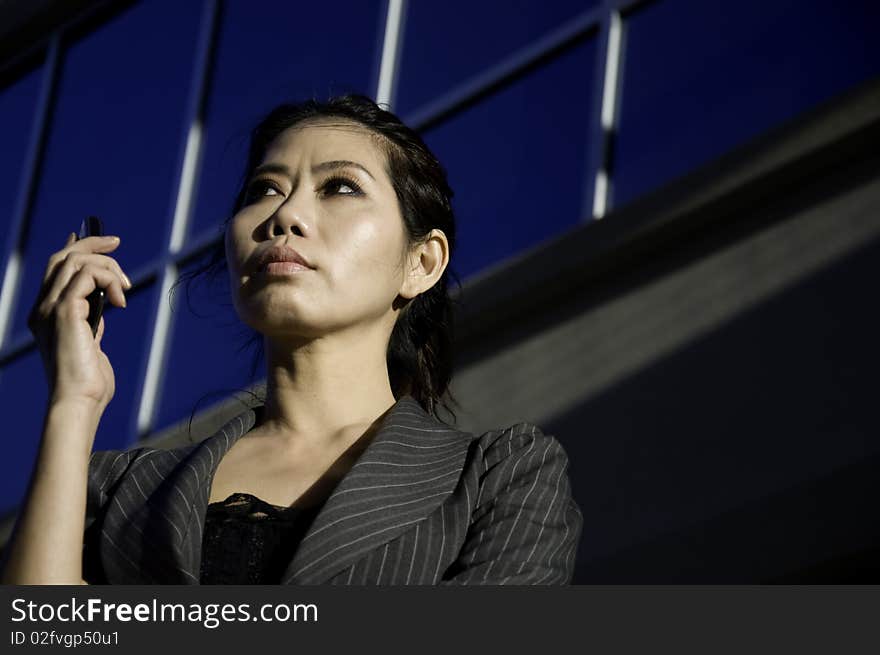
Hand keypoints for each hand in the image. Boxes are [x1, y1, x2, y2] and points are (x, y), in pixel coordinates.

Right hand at [27, 232, 130, 411]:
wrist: (78, 401)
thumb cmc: (88, 382)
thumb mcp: (91, 345)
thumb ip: (91, 324)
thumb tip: (103, 305)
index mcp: (46, 315)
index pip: (55, 270)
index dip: (75, 249)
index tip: (99, 240)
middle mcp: (43, 308)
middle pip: (62, 258)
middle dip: (91, 244)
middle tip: (117, 242)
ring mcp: (50, 308)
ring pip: (75, 261)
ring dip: (107, 266)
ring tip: (124, 288)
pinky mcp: (64, 312)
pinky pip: (87, 275)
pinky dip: (108, 279)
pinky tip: (120, 300)